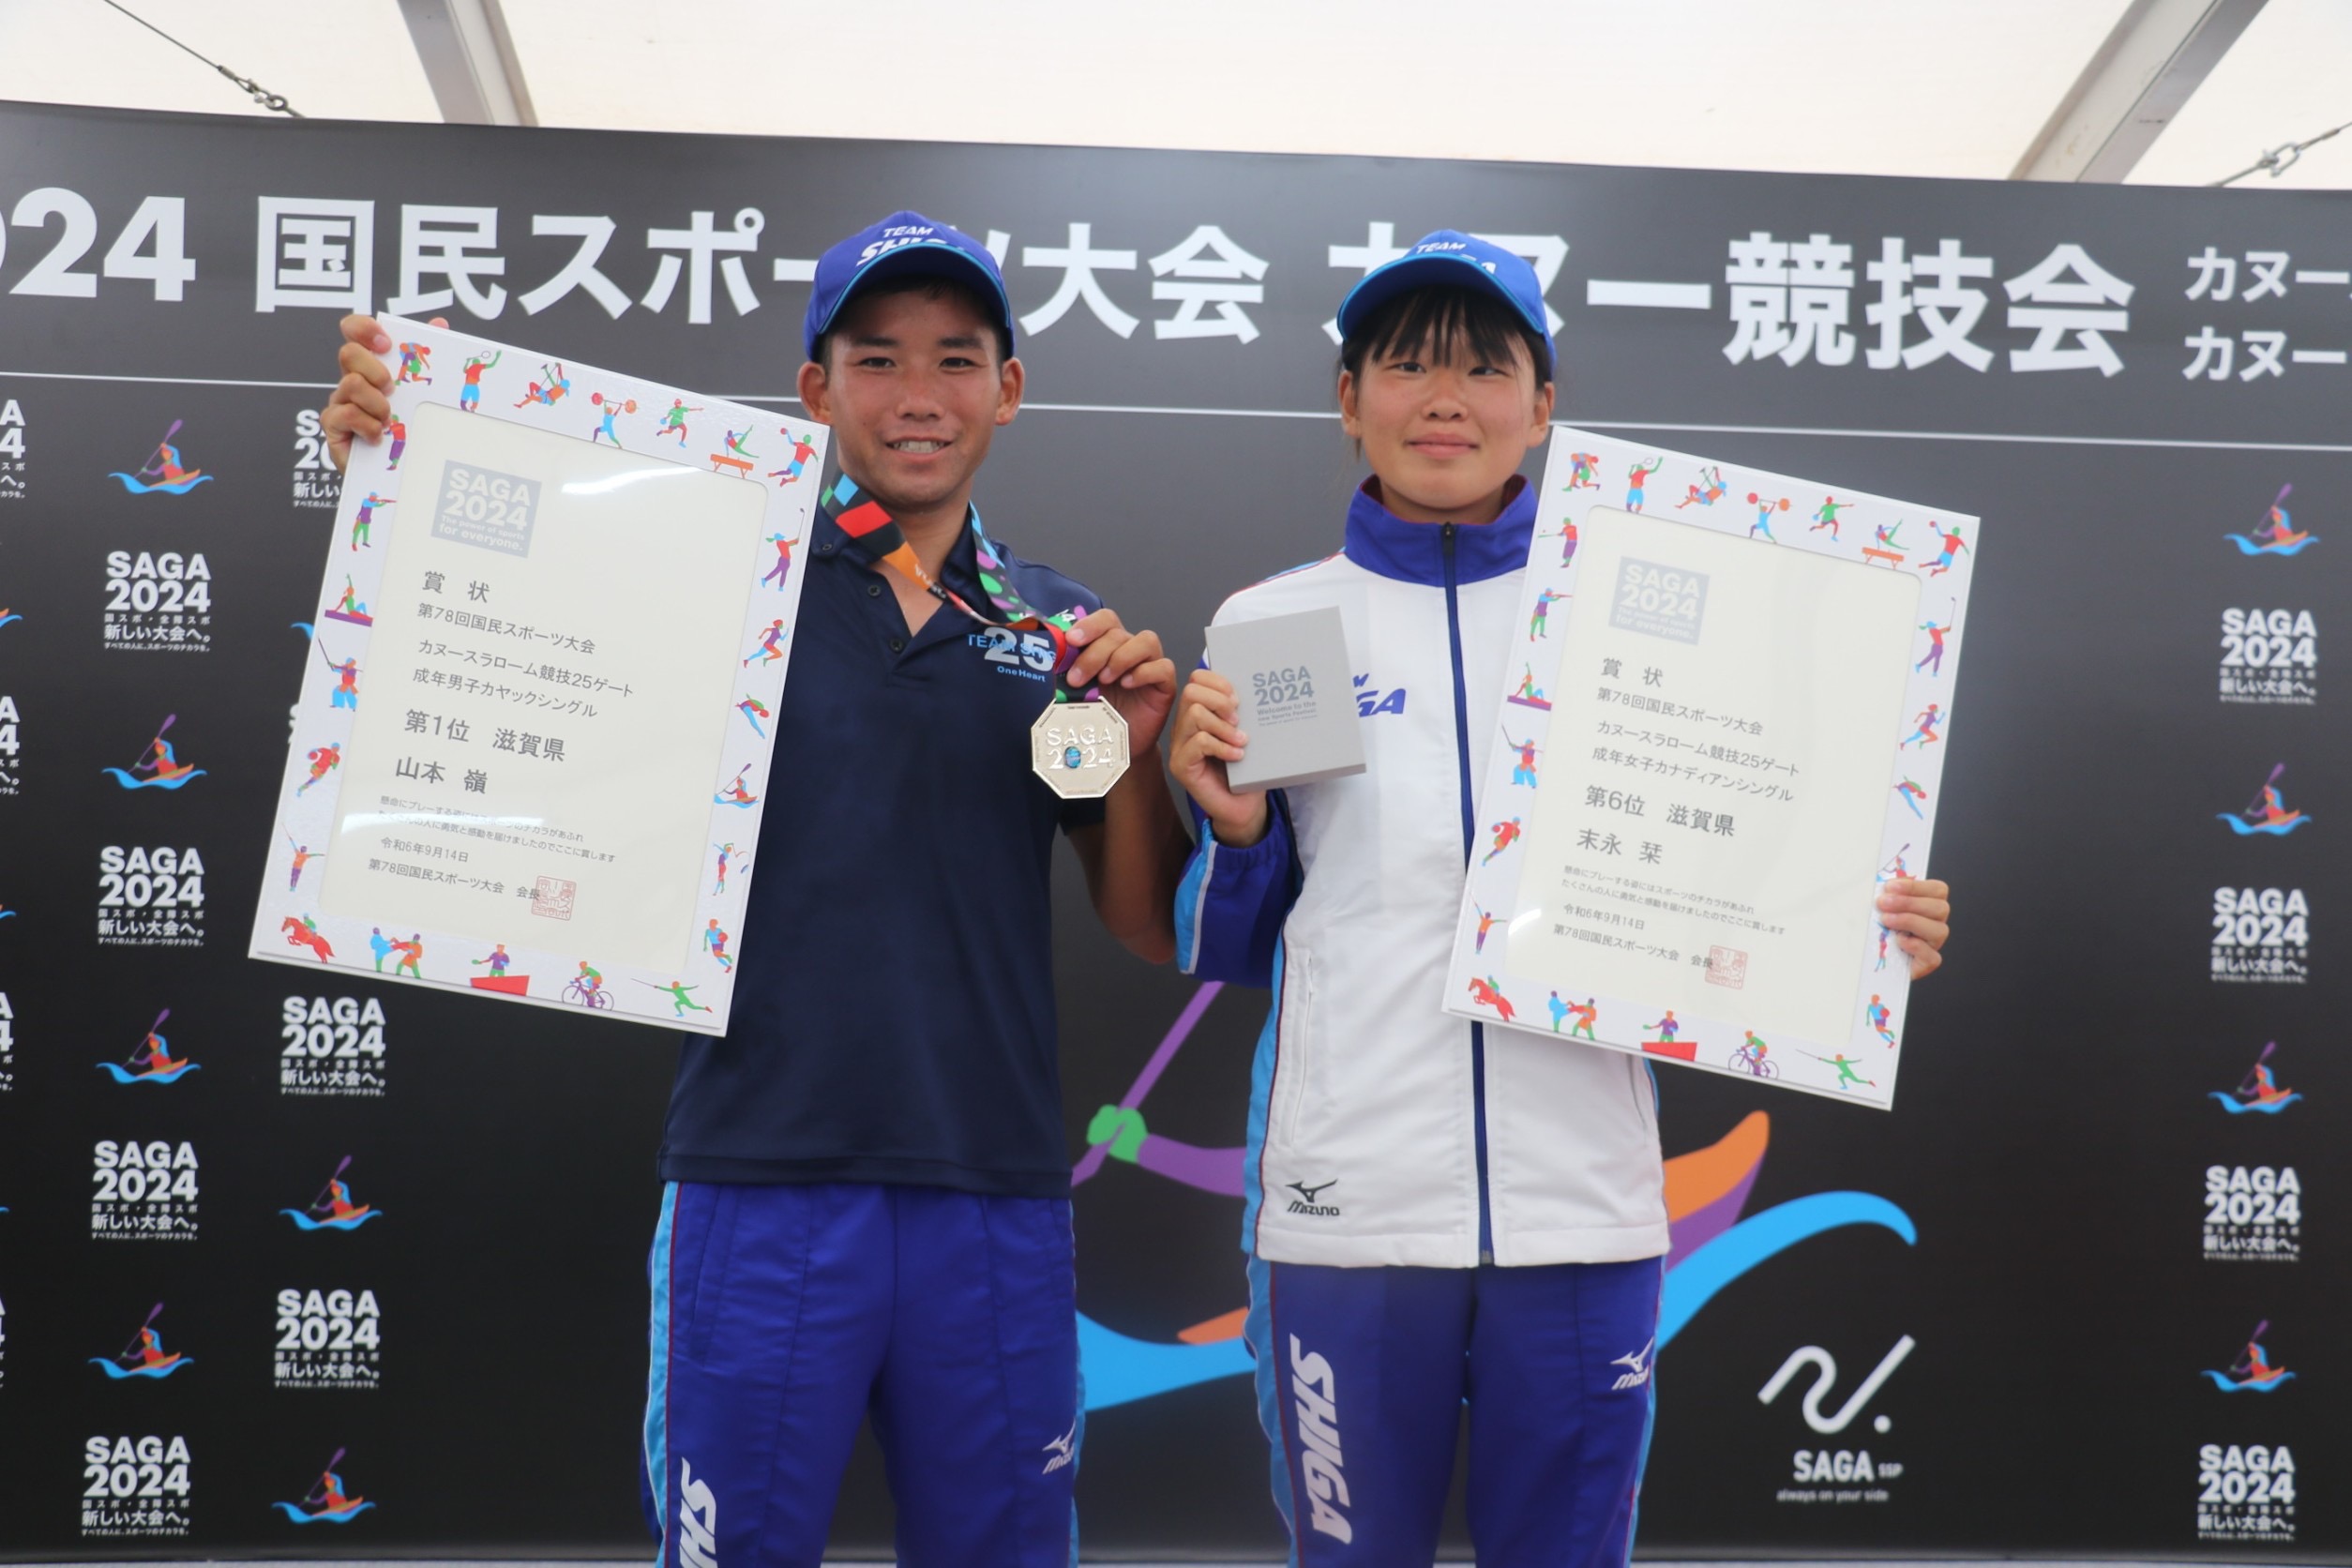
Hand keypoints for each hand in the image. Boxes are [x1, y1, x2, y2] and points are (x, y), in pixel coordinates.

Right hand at [321, 312, 444, 472]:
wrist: (399, 473)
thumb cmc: (410, 429)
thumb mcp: (423, 392)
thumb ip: (426, 358)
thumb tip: (439, 324)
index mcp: (371, 365)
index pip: (354, 331)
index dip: (363, 328)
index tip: (386, 343)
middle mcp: (351, 380)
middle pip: (348, 353)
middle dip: (374, 369)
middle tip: (392, 390)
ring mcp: (340, 402)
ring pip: (350, 384)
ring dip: (376, 403)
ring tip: (388, 420)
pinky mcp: (334, 427)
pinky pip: (346, 414)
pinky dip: (367, 426)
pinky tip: (378, 437)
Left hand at [1064, 608, 1175, 750]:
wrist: (1114, 745)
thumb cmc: (1097, 715)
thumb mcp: (1076, 691)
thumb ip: (1068, 670)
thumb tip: (1054, 653)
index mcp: (1110, 645)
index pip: (1106, 620)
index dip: (1090, 625)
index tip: (1072, 639)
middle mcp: (1131, 649)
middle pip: (1119, 633)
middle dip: (1094, 654)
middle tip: (1077, 678)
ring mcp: (1151, 664)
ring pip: (1146, 640)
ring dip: (1121, 657)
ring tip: (1105, 680)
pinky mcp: (1165, 684)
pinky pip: (1163, 666)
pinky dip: (1144, 672)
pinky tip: (1127, 684)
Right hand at [1168, 668, 1269, 845]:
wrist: (1243, 807)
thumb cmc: (1246, 771)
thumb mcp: (1247, 734)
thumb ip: (1242, 713)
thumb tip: (1254, 688)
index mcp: (1197, 714)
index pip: (1196, 679)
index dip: (1217, 682)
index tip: (1238, 698)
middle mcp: (1184, 727)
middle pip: (1191, 693)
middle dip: (1219, 701)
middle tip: (1238, 719)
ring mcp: (1179, 747)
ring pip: (1194, 715)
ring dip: (1223, 727)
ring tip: (1241, 740)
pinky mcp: (1181, 766)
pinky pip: (1199, 742)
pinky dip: (1222, 747)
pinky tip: (1237, 756)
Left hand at [1877, 877, 1949, 980]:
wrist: (1870, 960)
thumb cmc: (1877, 930)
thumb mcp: (1882, 908)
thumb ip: (1888, 895)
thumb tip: (1883, 885)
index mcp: (1929, 905)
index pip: (1938, 890)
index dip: (1916, 886)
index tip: (1891, 886)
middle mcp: (1935, 923)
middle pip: (1940, 908)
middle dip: (1909, 903)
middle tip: (1883, 903)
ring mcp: (1933, 944)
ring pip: (1939, 930)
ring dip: (1910, 921)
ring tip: (1886, 920)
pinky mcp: (1927, 962)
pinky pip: (1932, 956)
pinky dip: (1916, 946)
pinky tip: (1899, 941)